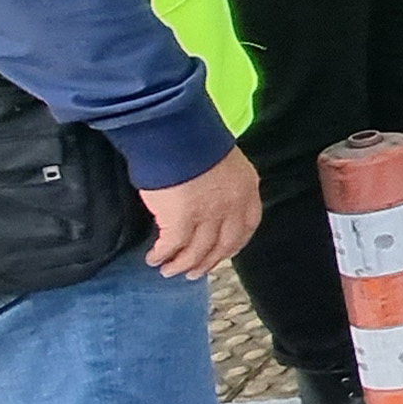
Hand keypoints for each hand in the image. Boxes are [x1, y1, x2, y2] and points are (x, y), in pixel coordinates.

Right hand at [141, 148, 260, 278]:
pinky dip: (163, 255)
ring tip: (170, 271)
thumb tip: (208, 194)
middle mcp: (232, 205)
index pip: (248, 225)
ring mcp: (208, 216)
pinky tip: (154, 258)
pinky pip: (172, 246)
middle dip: (209, 261)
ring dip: (183, 264)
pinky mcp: (181, 222)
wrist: (175, 131)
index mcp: (247, 187)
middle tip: (194, 273)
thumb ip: (222, 180)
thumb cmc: (194, 136)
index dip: (235, 243)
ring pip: (198, 251)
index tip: (223, 252)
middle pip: (224, 244)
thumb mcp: (221, 157)